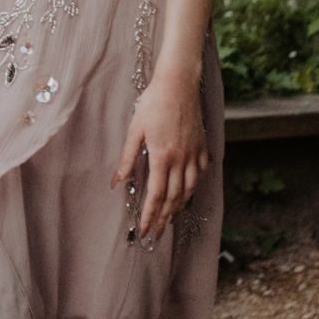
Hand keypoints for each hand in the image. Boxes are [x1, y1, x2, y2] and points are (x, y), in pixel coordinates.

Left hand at [114, 65, 207, 246]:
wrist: (178, 83)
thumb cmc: (153, 103)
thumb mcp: (135, 130)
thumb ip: (127, 158)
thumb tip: (116, 182)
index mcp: (162, 157)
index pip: (156, 195)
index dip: (150, 215)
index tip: (145, 231)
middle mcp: (181, 160)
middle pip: (173, 198)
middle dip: (164, 219)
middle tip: (157, 235)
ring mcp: (195, 154)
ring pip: (189, 190)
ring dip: (179, 208)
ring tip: (170, 220)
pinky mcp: (203, 147)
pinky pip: (200, 174)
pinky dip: (194, 188)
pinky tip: (187, 193)